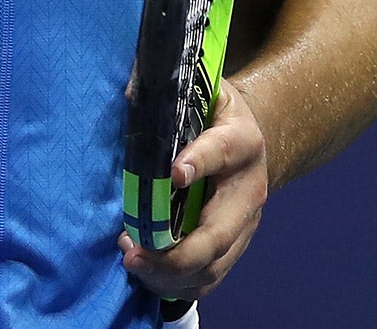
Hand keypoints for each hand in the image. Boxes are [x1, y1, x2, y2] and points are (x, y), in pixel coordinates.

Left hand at [118, 82, 268, 303]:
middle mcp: (249, 190)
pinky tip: (148, 276)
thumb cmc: (215, 113)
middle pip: (219, 232)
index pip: (222, 151)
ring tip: (133, 263)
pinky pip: (210, 278)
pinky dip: (179, 286)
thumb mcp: (201, 89)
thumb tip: (127, 92)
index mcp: (242, 142)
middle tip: (133, 249)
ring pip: (213, 264)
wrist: (250, 141)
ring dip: (171, 274)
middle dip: (176, 251)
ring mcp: (245, 225)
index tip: (173, 173)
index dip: (200, 161)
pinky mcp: (235, 247)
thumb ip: (168, 93)